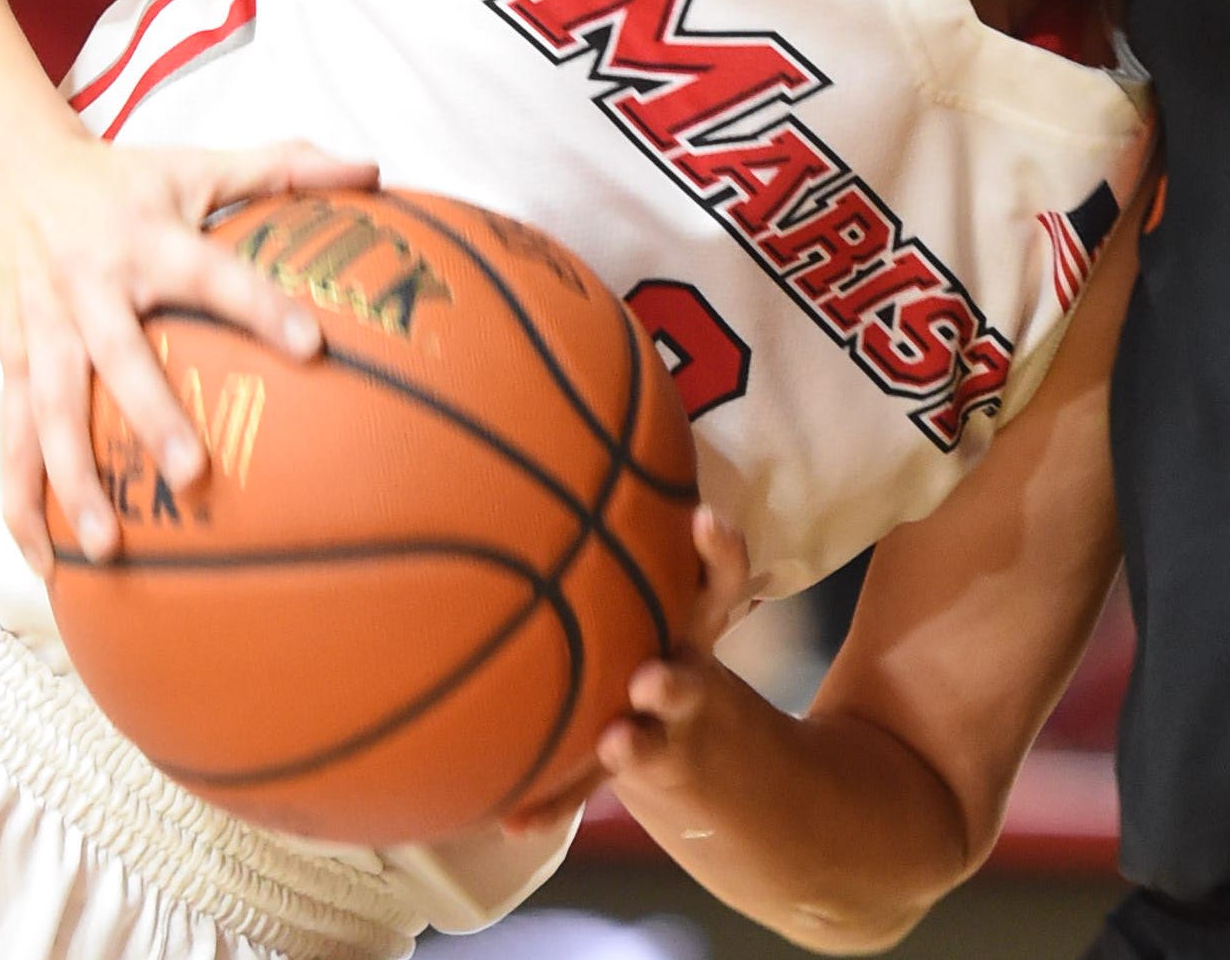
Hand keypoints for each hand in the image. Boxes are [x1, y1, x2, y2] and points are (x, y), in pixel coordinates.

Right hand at [0, 135, 378, 570]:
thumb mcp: (196, 163)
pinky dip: (22, 502)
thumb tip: (373, 168)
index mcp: (147, 237)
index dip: (259, 304)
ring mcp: (43, 328)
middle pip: (119, 356)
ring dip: (74, 480)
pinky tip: (44, 562)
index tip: (311, 347)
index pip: (212, 272)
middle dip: (152, 416)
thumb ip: (284, 167)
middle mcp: (91, 285)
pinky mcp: (11, 360)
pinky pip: (12, 439)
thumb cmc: (118, 176)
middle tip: (194, 476)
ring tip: (107, 548)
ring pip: (52, 412)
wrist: (2, 167)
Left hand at [498, 508, 752, 834]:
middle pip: (692, 672)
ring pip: (649, 739)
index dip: (717, 552)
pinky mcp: (623, 766)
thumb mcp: (656, 578)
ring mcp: (662, 727)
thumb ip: (616, 516)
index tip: (706, 520)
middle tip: (654, 676)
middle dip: (678, 678)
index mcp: (691, 620)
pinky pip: (582, 788)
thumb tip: (557, 405)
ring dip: (633, 746)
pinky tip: (512, 822)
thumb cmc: (656, 621)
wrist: (708, 738)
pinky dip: (549, 802)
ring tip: (616, 744)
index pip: (716, 579)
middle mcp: (684, 670)